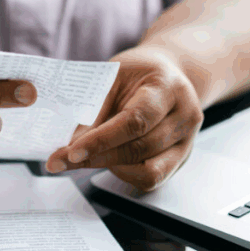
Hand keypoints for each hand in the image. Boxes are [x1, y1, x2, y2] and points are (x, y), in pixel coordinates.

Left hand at [46, 47, 202, 190]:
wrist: (167, 73)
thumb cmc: (139, 72)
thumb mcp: (113, 76)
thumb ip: (95, 108)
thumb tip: (70, 143)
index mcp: (168, 88)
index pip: (135, 121)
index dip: (101, 140)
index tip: (71, 151)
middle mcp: (185, 116)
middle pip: (139, 148)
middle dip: (97, 158)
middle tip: (62, 160)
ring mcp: (187, 140)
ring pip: (147, 170)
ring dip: (110, 167)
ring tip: (88, 156)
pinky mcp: (181, 157)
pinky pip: (152, 178)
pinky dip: (125, 173)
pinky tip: (110, 160)